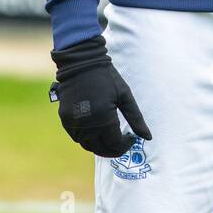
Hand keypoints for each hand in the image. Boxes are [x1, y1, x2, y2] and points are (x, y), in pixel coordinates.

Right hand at [49, 34, 151, 156]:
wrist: (81, 63)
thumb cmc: (107, 77)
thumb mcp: (125, 96)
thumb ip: (136, 119)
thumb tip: (148, 137)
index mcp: (104, 119)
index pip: (115, 144)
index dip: (125, 145)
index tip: (131, 138)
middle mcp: (87, 125)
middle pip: (101, 149)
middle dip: (113, 149)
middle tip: (122, 143)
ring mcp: (73, 123)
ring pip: (88, 145)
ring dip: (99, 146)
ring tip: (109, 138)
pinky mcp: (65, 119)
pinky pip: (76, 137)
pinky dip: (87, 138)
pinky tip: (96, 131)